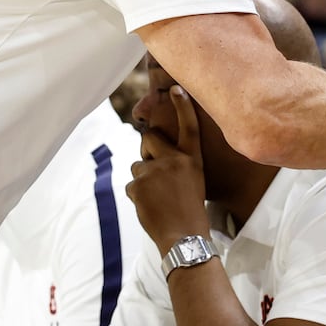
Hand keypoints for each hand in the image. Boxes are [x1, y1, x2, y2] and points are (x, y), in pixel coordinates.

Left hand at [126, 85, 209, 253]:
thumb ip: (176, 165)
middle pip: (149, 138)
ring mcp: (155, 171)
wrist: (184, 237)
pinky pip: (132, 185)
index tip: (175, 89)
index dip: (182, 106)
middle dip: (146, 149)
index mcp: (192, 159)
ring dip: (142, 180)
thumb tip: (151, 156)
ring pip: (138, 166)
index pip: (189, 126)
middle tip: (154, 169)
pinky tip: (150, 207)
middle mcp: (174, 160)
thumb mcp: (193, 181)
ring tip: (158, 198)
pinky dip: (137, 196)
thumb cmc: (190, 212)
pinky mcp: (138, 184)